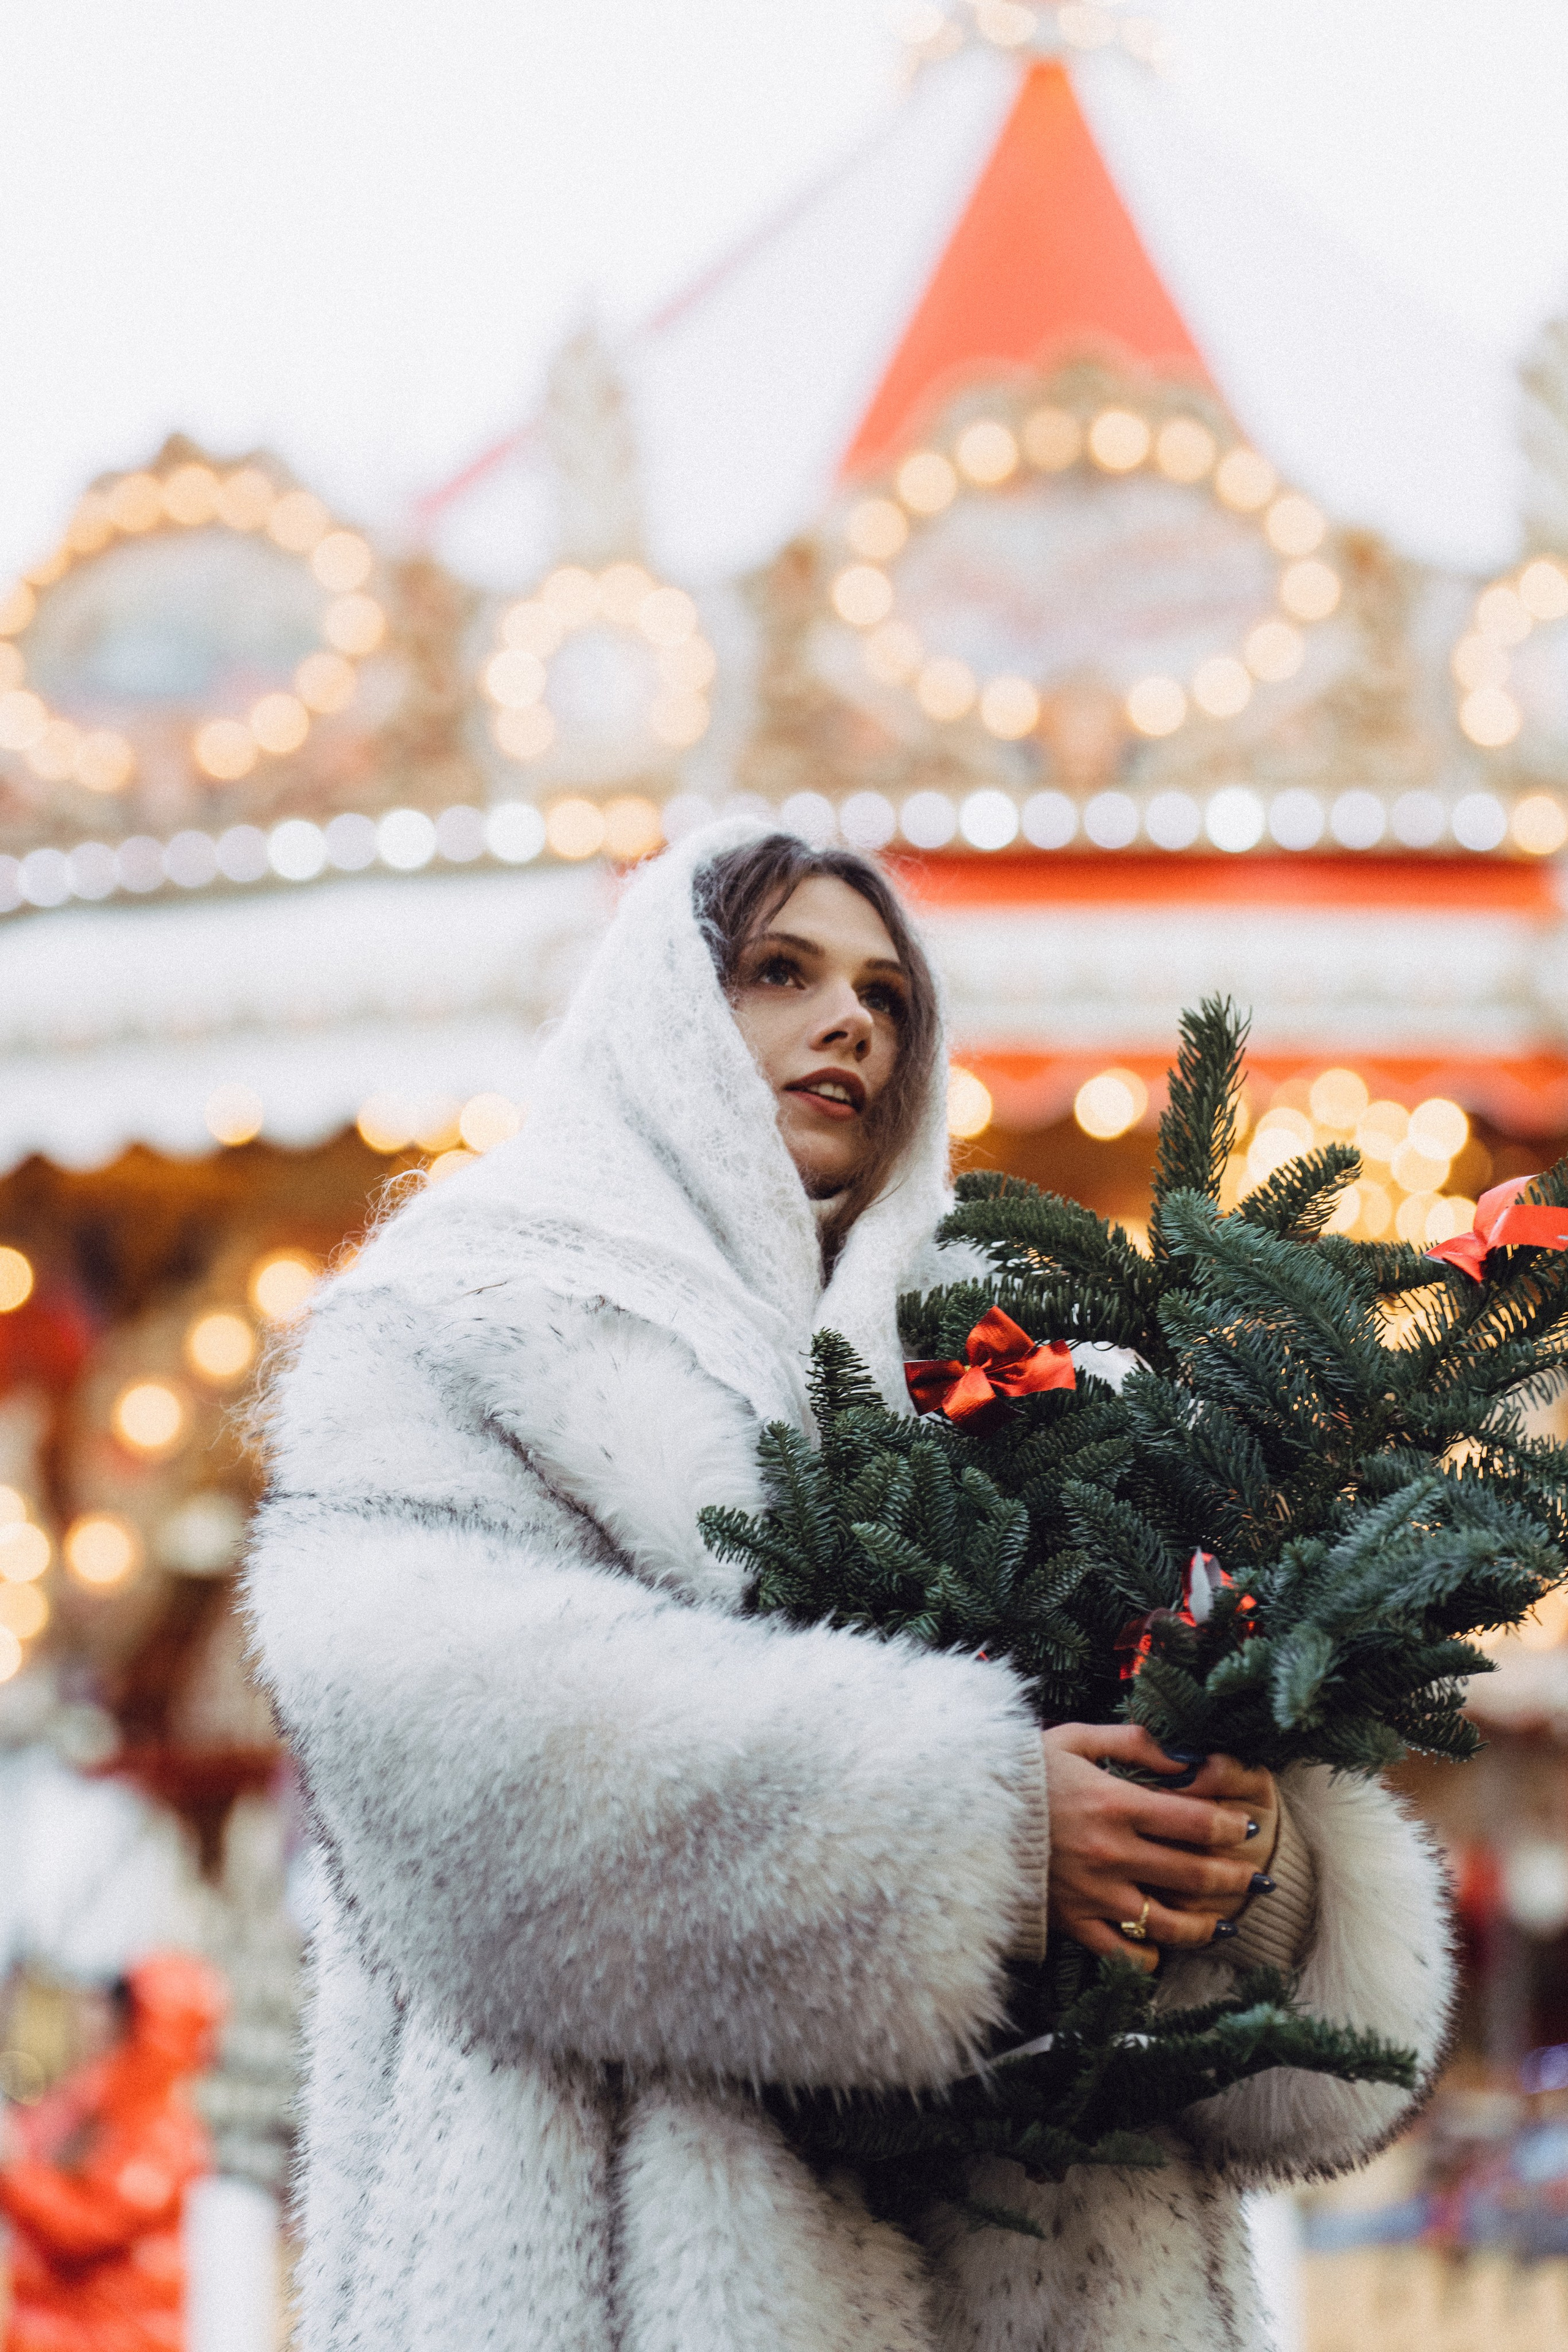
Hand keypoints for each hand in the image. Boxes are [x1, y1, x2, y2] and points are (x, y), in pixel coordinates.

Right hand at [1041, 1723, 1273, 1970]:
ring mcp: (1093, 1893)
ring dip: (1207, 1925)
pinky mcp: (1072, 1922)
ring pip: (1168, 1923)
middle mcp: (1111, 1853)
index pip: (1196, 1821)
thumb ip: (1135, 1741)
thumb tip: (1188, 1755)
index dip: (1232, 1826)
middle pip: (1194, 1873)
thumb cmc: (1022, 1771)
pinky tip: (1161, 1944)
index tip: (1247, 1827)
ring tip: (1225, 1922)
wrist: (961, 1812)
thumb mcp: (1075, 1739)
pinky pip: (1122, 1952)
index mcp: (1115, 1803)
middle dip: (1235, 1876)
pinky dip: (1149, 1954)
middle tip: (1255, 1877)